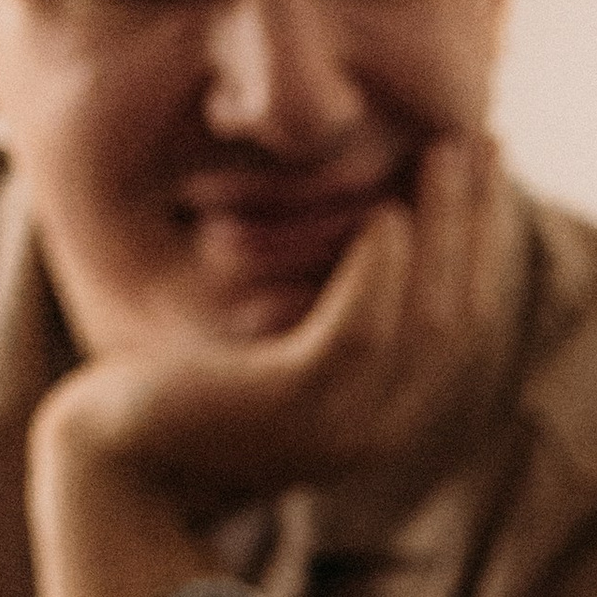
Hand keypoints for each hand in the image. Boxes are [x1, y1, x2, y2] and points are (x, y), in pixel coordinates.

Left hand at [27, 132, 507, 596]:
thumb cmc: (185, 389)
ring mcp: (342, 427)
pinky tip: (385, 216)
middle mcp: (381, 429)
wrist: (116, 458)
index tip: (480, 164)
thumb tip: (370, 226)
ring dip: (441, 232)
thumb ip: (325, 308)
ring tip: (439, 154)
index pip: (461, 319)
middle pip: (458, 316)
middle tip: (479, 138)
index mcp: (387, 413)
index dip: (479, 239)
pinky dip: (378, 275)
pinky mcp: (290, 409)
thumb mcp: (273, 344)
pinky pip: (357, 335)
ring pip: (423, 323)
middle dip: (474, 224)